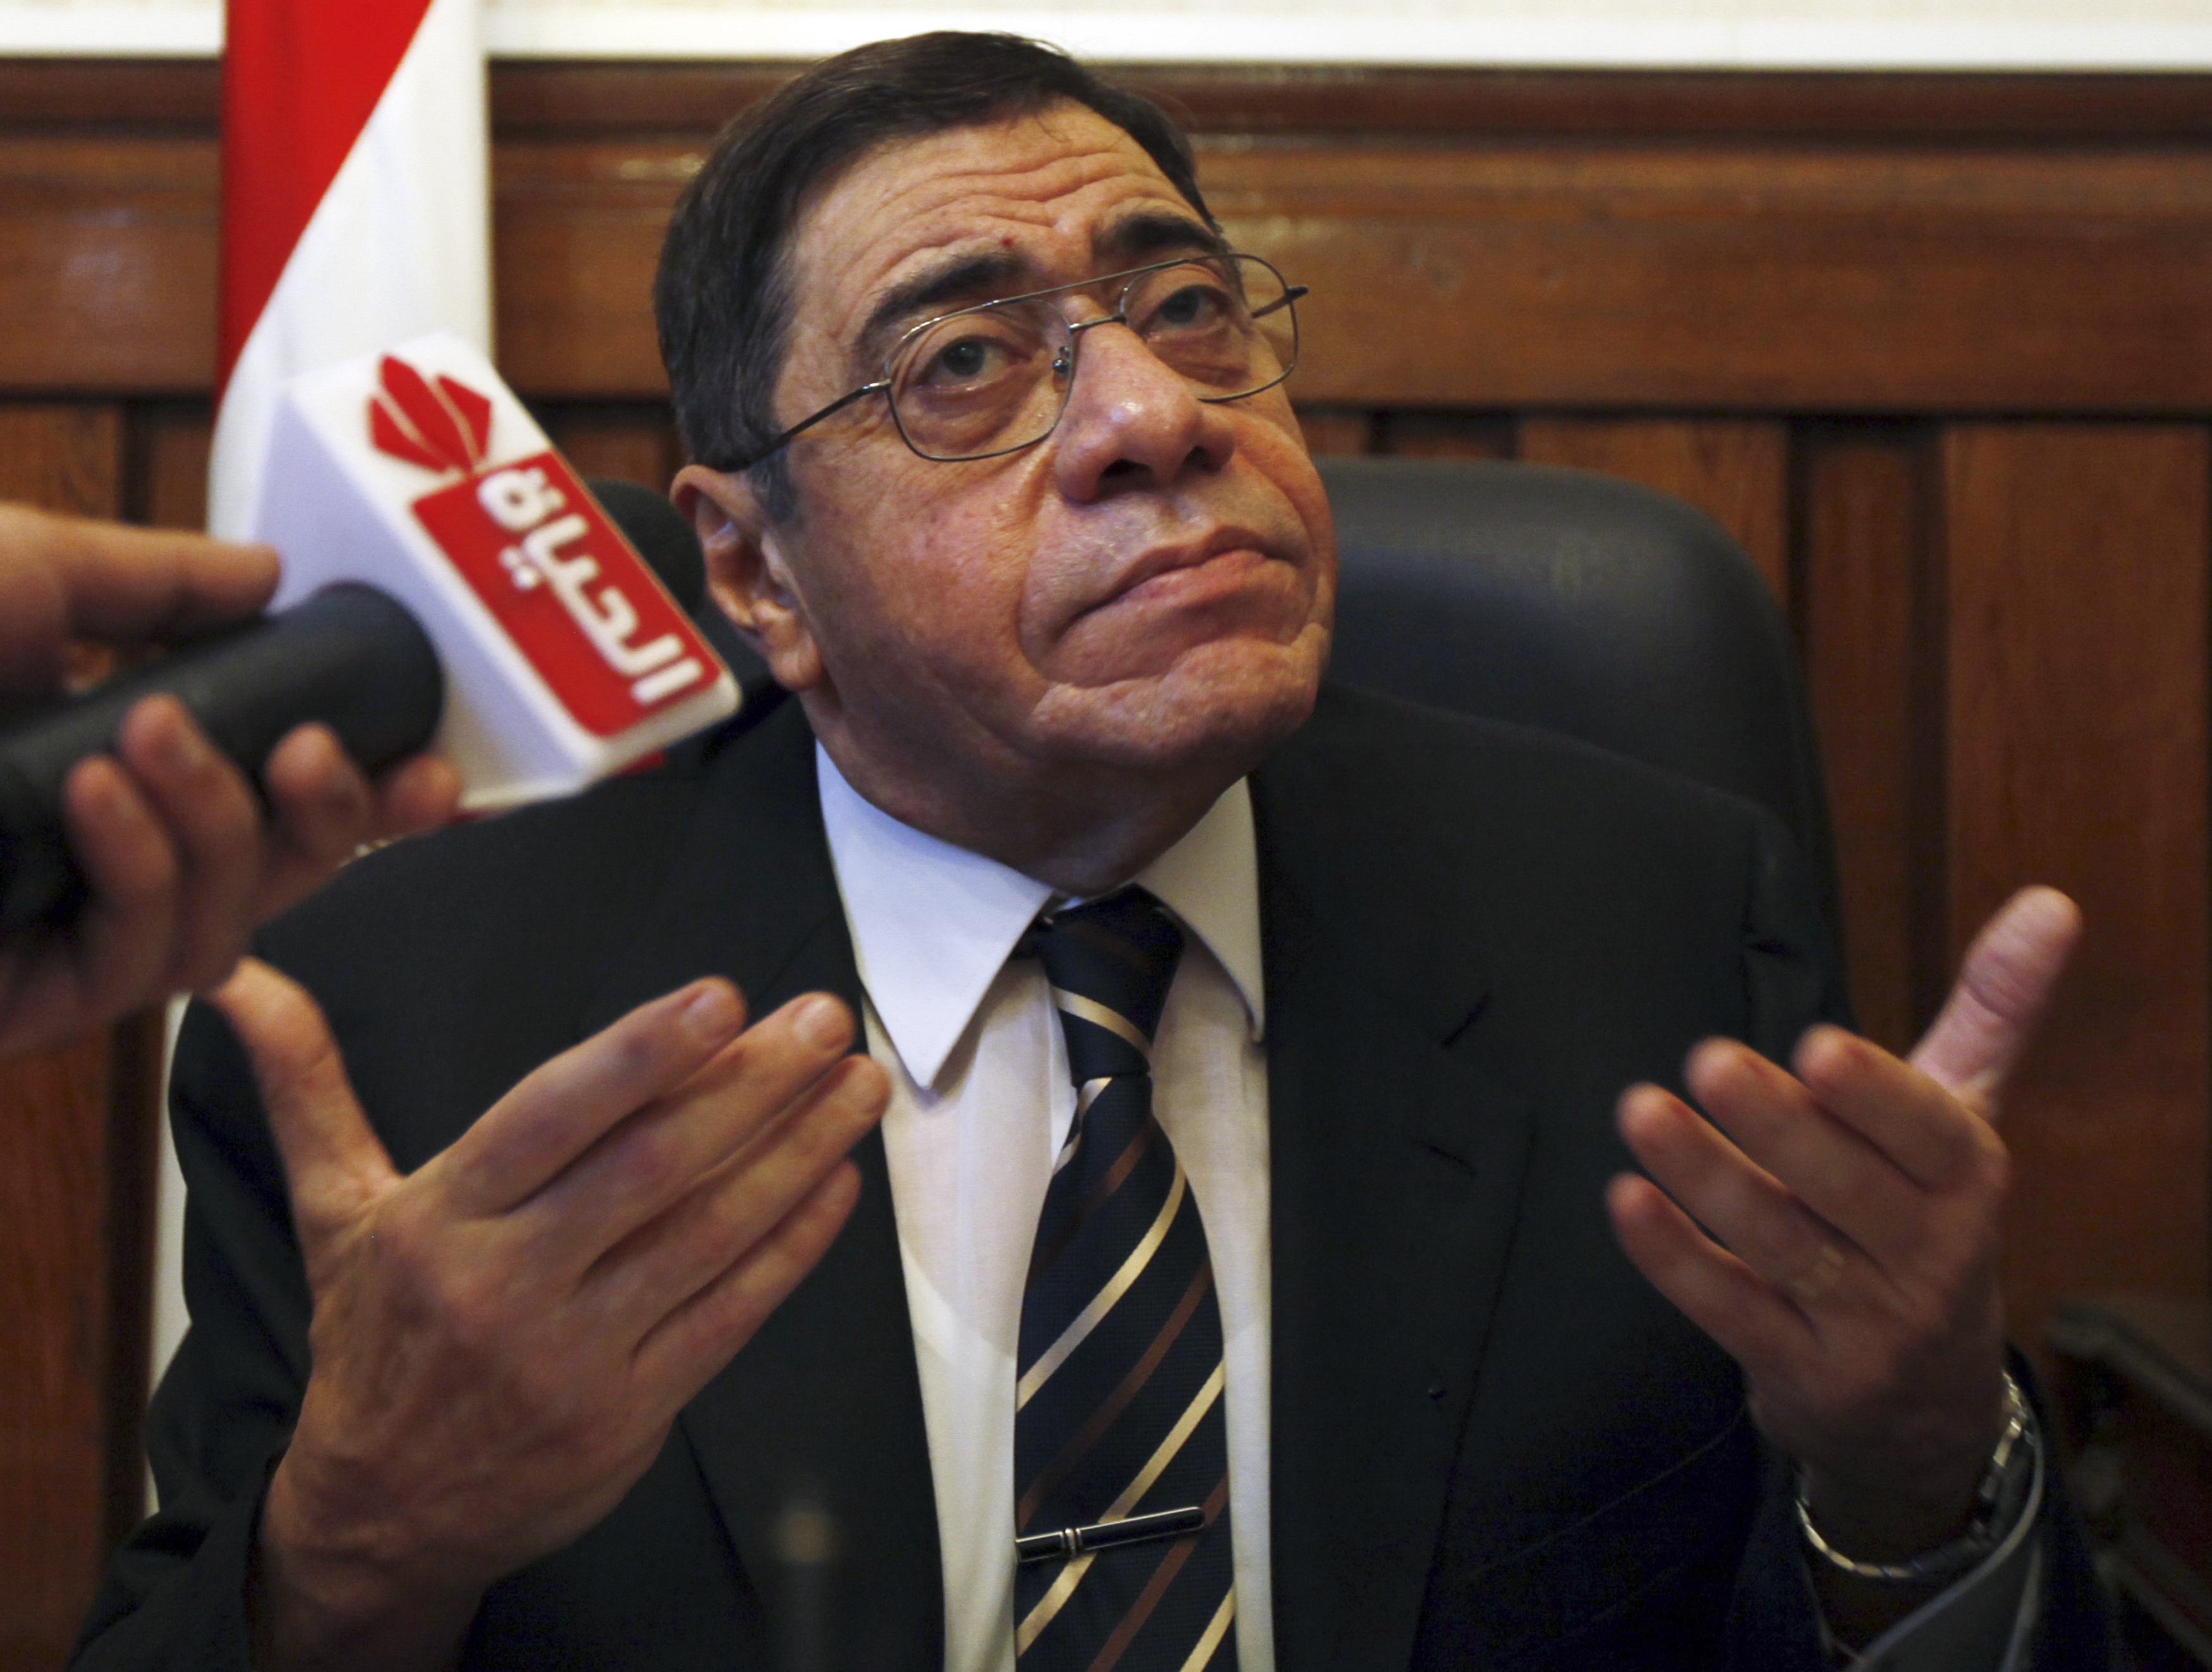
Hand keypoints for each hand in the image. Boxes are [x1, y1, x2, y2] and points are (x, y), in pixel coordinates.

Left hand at [0, 503, 458, 1057]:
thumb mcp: (23, 567)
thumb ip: (157, 578)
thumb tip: (271, 576)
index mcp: (113, 752)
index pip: (278, 792)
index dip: (370, 789)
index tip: (427, 763)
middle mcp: (101, 850)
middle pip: (286, 873)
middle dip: (334, 820)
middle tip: (328, 753)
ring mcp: (59, 931)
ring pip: (232, 923)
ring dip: (220, 824)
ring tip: (145, 736)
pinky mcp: (27, 1000)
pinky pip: (147, 963)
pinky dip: (145, 871)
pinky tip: (94, 798)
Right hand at [209, 959, 888, 1671]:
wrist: (379, 1515)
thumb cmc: (373, 1338)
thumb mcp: (332, 1212)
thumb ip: (307, 1088)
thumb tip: (241, 980)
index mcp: (440, 1221)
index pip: (548, 1120)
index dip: (638, 1056)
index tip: (722, 998)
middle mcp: (505, 1285)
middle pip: (648, 1168)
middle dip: (749, 1087)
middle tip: (824, 1018)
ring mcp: (573, 1355)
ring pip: (704, 1235)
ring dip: (794, 1153)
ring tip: (856, 1084)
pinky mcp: (631, 1414)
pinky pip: (729, 1315)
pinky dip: (791, 1246)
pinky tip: (837, 1183)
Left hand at [1606, 887, 2079, 1561]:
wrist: (1922, 1409)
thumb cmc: (1924, 1222)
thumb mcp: (1963, 1121)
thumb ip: (1991, 1011)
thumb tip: (2051, 901)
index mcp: (1968, 1185)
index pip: (1934, 1138)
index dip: (1879, 1098)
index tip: (1819, 1048)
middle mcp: (1927, 1260)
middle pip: (1849, 1190)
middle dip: (1779, 1126)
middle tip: (1708, 1059)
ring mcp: (1863, 1327)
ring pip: (1779, 1245)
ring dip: (1707, 1177)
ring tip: (1641, 1112)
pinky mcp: (1797, 1372)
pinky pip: (1729, 1310)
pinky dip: (1675, 1258)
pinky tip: (1628, 1200)